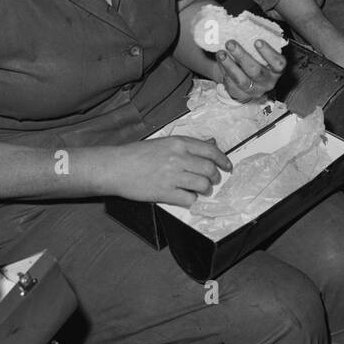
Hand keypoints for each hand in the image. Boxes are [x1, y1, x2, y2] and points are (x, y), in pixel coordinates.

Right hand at [110, 134, 232, 206]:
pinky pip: (189, 199)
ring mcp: (172, 176)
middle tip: (213, 181)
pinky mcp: (165, 192)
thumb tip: (210, 146)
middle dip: (215, 177)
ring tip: (202, 191)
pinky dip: (192, 201)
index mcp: (178, 143)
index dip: (223, 160)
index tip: (227, 166)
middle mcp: (178, 158)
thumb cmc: (136, 154)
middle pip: (209, 169)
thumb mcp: (163, 143)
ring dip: (206, 190)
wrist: (115, 167)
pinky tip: (188, 198)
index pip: (210, 151)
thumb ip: (186, 146)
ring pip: (202, 185)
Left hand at [216, 39, 286, 102]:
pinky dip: (224, 71)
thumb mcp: (260, 52)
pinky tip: (220, 60)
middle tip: (230, 43)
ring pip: (242, 80)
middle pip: (256, 71)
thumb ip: (255, 41)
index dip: (268, 53)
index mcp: (277, 69)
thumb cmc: (256, 58)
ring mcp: (255, 90)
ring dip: (229, 65)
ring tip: (220, 53)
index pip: (278, 63)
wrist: (248, 78)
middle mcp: (268, 82)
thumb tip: (240, 22)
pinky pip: (231, 85)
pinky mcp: (241, 95)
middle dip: (242, 56)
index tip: (257, 41)